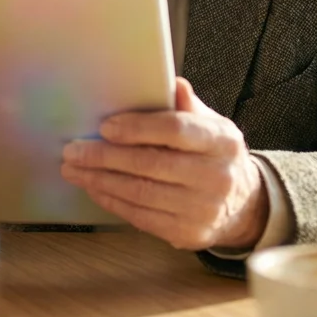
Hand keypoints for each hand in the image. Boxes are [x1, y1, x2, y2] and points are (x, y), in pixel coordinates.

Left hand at [61, 77, 267, 250]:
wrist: (243, 205)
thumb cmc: (215, 156)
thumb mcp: (212, 125)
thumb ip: (188, 106)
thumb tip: (172, 83)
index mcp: (222, 141)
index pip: (176, 131)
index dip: (138, 128)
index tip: (105, 127)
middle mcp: (215, 177)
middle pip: (151, 164)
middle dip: (105, 157)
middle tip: (73, 150)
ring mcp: (202, 209)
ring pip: (141, 193)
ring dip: (100, 180)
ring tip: (74, 169)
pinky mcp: (187, 233)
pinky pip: (141, 216)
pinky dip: (112, 200)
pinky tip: (94, 187)